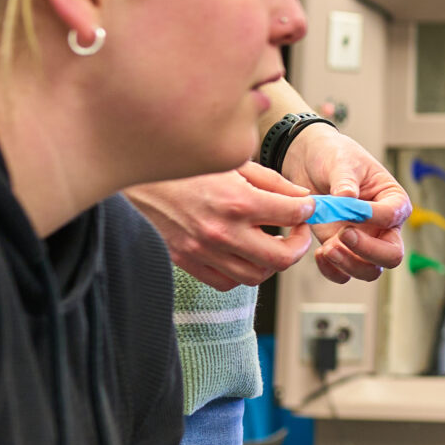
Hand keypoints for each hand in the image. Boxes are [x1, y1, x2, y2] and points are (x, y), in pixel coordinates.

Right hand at [127, 164, 318, 288]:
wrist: (137, 177)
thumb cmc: (186, 164)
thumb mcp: (232, 162)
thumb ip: (271, 181)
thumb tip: (301, 197)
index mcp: (238, 201)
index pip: (292, 214)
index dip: (307, 210)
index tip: (307, 207)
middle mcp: (223, 231)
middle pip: (281, 258)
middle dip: (297, 245)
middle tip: (296, 232)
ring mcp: (203, 251)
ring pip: (256, 276)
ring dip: (270, 262)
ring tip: (270, 243)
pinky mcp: (187, 261)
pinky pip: (227, 282)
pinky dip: (241, 272)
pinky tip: (242, 253)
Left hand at [279, 123, 410, 283]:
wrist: (307, 162)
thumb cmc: (333, 156)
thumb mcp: (341, 161)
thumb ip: (346, 181)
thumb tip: (347, 199)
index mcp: (392, 201)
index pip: (394, 217)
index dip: (375, 217)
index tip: (351, 207)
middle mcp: (383, 226)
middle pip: (391, 254)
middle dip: (368, 251)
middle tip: (343, 235)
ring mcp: (363, 241)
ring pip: (369, 270)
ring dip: (349, 264)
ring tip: (327, 248)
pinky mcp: (341, 250)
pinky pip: (344, 273)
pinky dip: (332, 271)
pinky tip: (319, 254)